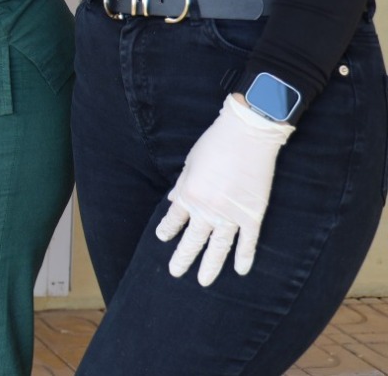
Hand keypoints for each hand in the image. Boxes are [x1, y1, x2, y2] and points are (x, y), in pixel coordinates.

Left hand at [155, 94, 293, 285]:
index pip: (174, 220)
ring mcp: (231, 215)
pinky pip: (248, 241)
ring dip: (211, 265)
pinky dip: (245, 256)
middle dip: (183, 257)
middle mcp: (207, 209)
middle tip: (175, 273)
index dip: (168, 230)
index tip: (163, 239)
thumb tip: (173, 200)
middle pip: (193, 240)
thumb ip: (182, 185)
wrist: (247, 136)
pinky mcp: (253, 215)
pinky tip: (241, 270)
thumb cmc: (215, 144)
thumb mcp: (190, 163)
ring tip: (203, 281)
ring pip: (219, 247)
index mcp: (189, 194)